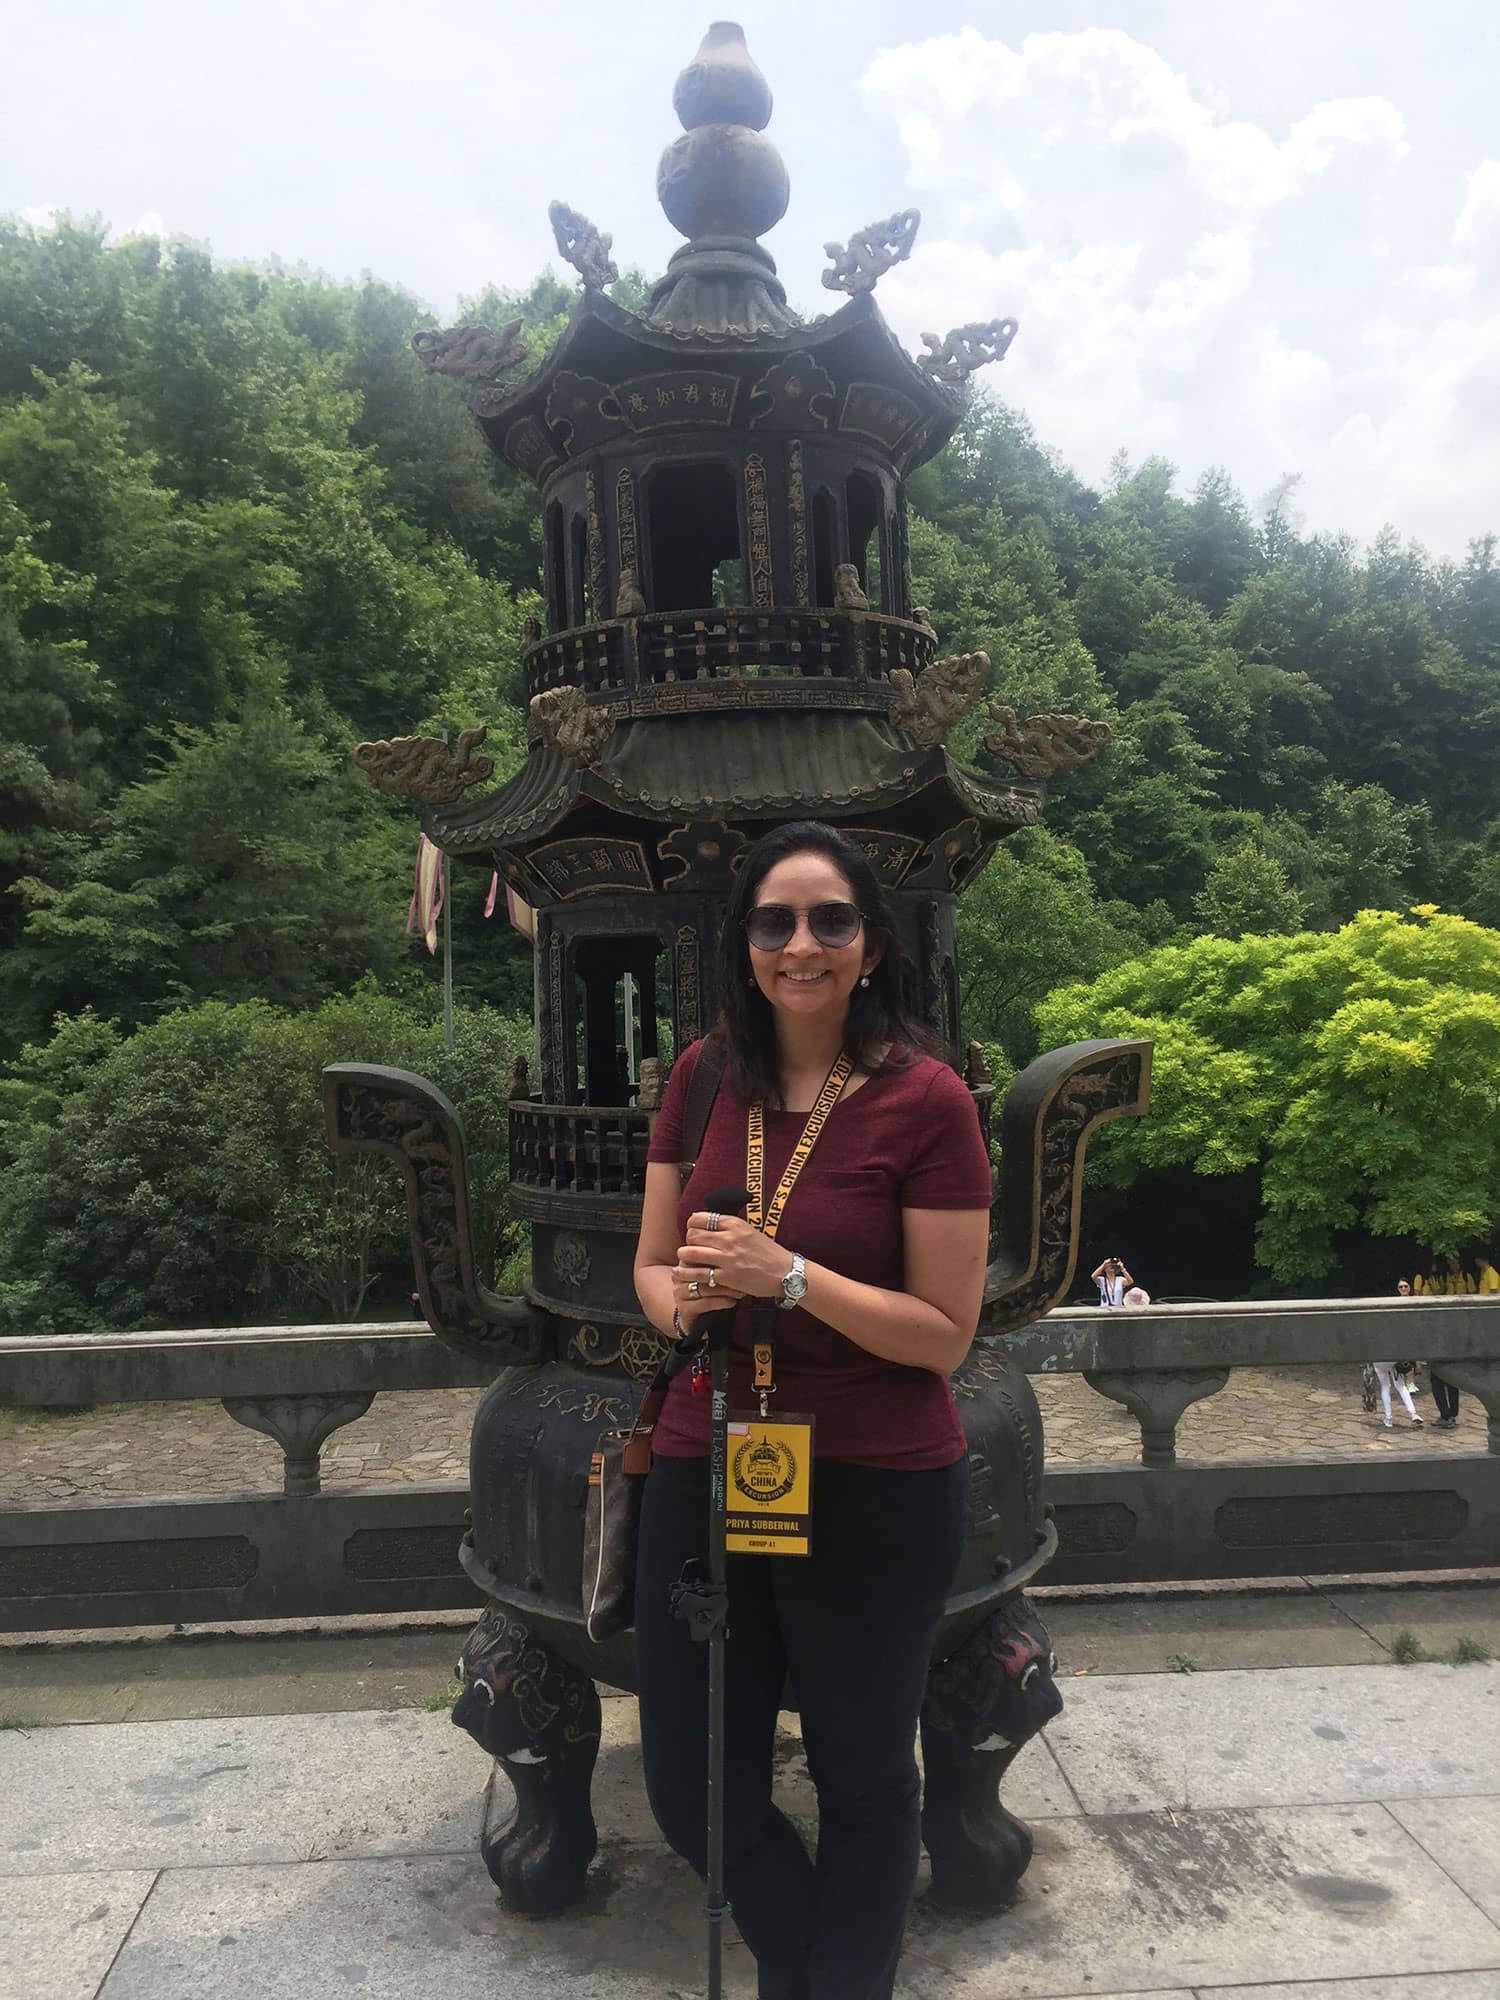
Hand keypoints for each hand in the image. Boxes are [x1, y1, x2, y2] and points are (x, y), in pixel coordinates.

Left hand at [676, 1213, 794, 1309]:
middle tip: (690, 1247)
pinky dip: (687, 1274)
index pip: (700, 1218)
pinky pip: (699, 1274)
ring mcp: (728, 1258)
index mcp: (735, 1224)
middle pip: (693, 1235)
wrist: (786, 1273)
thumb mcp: (750, 1231)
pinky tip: (681, 1274)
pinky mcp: (727, 1277)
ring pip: (690, 1253)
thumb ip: (729, 1227)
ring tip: (683, 1259)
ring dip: (683, 1256)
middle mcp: (729, 1238)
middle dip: (688, 1241)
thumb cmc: (769, 1253)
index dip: (692, 1225)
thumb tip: (707, 1222)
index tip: (692, 1231)